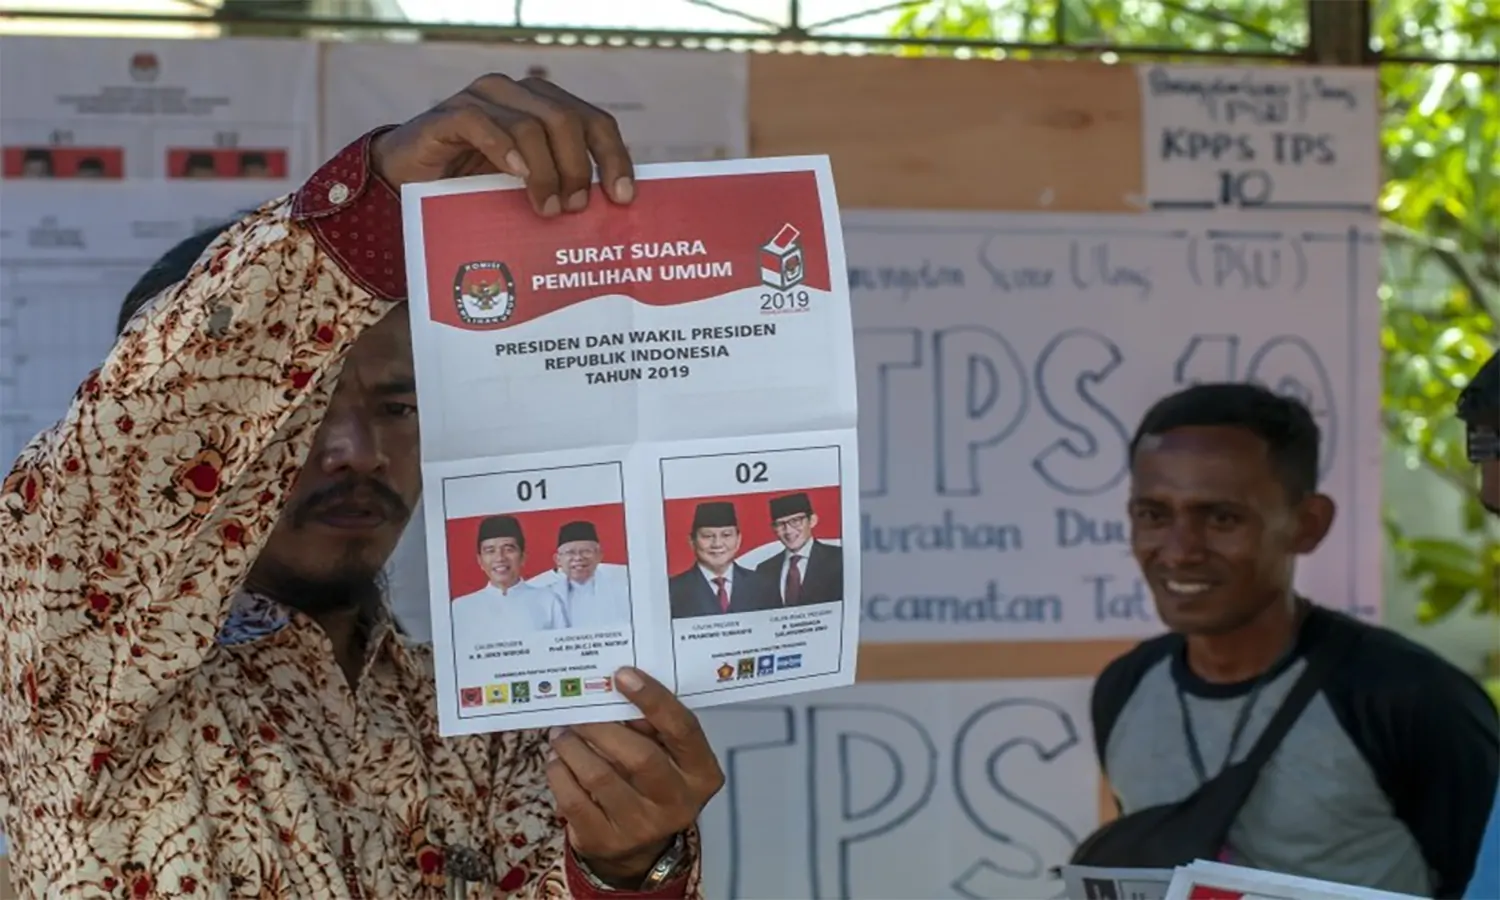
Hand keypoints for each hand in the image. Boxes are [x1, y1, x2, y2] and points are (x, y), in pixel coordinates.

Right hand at [369, 72, 634, 216]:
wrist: (406, 183)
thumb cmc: (474, 188)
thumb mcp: (527, 187)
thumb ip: (561, 186)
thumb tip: (610, 213)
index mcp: (545, 106)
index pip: (595, 122)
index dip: (614, 157)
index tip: (623, 197)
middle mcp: (516, 94)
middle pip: (567, 121)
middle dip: (578, 168)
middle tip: (576, 208)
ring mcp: (481, 100)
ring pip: (531, 124)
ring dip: (546, 171)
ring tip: (547, 209)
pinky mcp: (447, 115)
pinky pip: (481, 124)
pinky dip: (505, 150)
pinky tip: (518, 175)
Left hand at [545, 667, 723, 885]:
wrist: (639, 848)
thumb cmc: (653, 782)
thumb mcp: (668, 756)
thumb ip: (652, 726)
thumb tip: (615, 687)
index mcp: (702, 774)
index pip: (682, 729)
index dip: (654, 699)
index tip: (622, 675)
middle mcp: (678, 804)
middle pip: (641, 756)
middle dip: (602, 728)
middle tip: (577, 712)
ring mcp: (642, 828)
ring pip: (600, 778)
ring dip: (573, 747)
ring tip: (561, 733)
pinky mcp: (605, 842)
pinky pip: (573, 801)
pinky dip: (559, 773)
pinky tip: (556, 759)